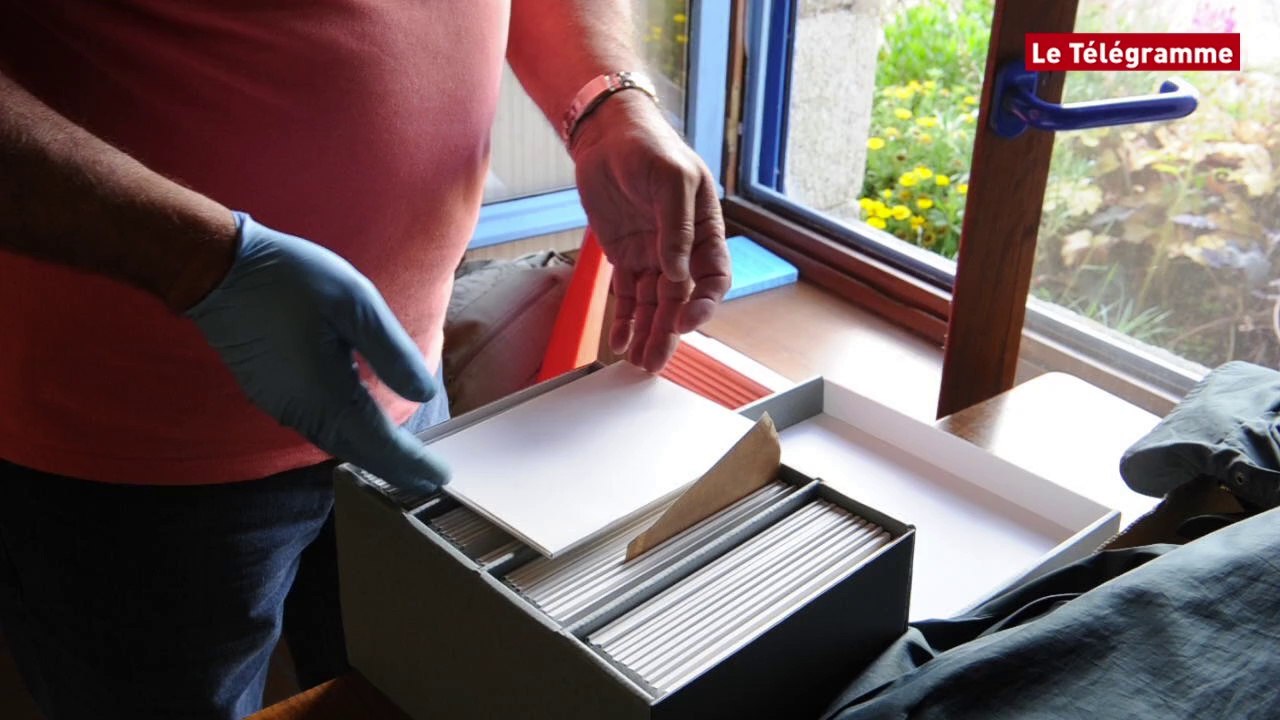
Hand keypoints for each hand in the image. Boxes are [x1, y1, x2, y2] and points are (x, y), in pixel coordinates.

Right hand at [186, 213, 448, 493]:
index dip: (412, 464)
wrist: (216, 270)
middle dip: (395, 468)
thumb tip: (423, 394)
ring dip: (370, 456)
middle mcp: (302, 411)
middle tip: (428, 482)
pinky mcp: (271, 394)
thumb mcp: (354, 303)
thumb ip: (391, 351)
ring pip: (336, 442)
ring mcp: (282, 405)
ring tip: (403, 464)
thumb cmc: (289, 279)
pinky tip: (361, 431)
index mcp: (327, 392)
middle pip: (357, 452)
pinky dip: (347, 437)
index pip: (379, 443)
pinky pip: (318, 428)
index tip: (440, 479)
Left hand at [569, 91, 730, 371]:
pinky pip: (628, 294)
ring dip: (647, 333)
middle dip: (669, 332)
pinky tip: (620, 341)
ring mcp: (653, 254)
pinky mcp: (626, 256)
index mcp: (704, 229)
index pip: (713, 277)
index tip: (683, 321)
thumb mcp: (671, 179)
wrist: (607, 136)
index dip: (702, 303)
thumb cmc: (649, 147)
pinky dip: (625, 319)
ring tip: (638, 362)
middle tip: (655, 360)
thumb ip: (676, 226)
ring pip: (654, 304)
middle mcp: (682, 248)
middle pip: (680, 300)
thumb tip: (677, 272)